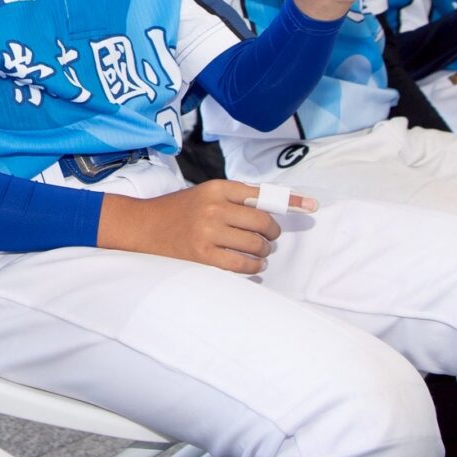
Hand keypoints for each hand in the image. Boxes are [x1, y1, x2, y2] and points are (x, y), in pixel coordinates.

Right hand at [98, 179, 309, 273]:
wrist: (143, 226)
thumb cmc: (179, 210)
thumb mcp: (206, 193)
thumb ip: (237, 198)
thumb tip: (274, 209)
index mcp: (218, 188)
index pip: (264, 194)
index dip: (291, 202)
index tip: (313, 207)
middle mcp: (214, 207)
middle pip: (264, 223)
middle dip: (271, 235)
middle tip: (267, 239)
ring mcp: (208, 232)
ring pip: (256, 246)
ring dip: (262, 253)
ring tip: (257, 253)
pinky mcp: (203, 256)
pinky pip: (242, 265)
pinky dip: (253, 268)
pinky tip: (251, 266)